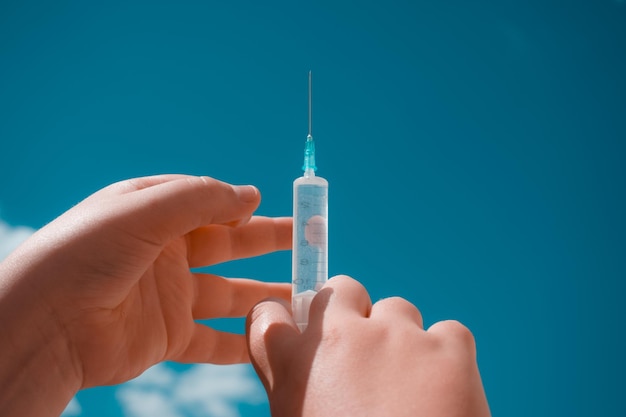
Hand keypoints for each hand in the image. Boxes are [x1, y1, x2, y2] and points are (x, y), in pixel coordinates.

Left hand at [0, 175, 290, 414]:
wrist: (45, 323)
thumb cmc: (86, 253)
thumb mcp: (146, 208)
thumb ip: (203, 198)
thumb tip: (251, 195)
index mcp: (155, 213)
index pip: (210, 205)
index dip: (245, 207)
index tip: (277, 208)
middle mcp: (165, 252)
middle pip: (229, 246)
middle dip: (269, 244)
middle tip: (311, 244)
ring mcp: (168, 296)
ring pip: (228, 294)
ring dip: (264, 296)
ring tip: (304, 298)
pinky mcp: (166, 336)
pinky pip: (211, 340)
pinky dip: (239, 344)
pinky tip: (268, 343)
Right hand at [247, 275, 490, 416]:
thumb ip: (299, 386)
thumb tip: (311, 364)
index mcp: (294, 364)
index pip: (267, 313)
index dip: (285, 318)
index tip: (302, 327)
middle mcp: (341, 337)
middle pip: (341, 289)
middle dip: (352, 313)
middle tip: (367, 353)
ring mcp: (397, 335)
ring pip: (398, 308)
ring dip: (402, 338)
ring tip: (411, 388)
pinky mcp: (450, 347)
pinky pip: (448, 333)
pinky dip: (448, 358)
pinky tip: (445, 394)